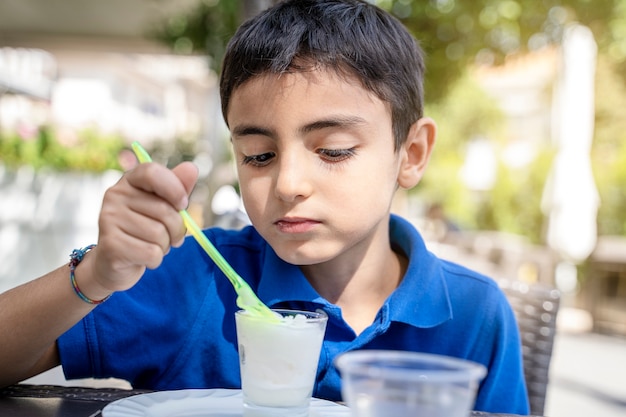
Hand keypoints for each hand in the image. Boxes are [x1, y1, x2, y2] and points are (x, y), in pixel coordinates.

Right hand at [88, 161, 198, 293]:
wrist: (114, 262)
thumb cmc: (144, 230)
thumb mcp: (163, 206)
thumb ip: (177, 188)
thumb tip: (191, 168)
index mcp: (129, 181)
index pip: (152, 172)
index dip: (174, 188)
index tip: (183, 204)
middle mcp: (114, 195)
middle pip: (164, 210)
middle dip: (176, 229)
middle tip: (170, 236)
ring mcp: (108, 219)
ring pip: (159, 234)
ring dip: (164, 246)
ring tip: (152, 246)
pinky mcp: (110, 244)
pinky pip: (151, 253)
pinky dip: (155, 260)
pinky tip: (143, 258)